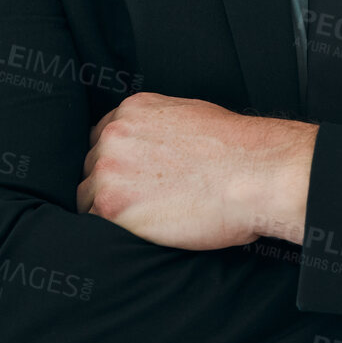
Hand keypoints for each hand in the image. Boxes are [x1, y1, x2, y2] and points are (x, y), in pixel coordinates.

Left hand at [76, 91, 316, 249]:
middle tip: (143, 201)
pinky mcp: (112, 207)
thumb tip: (154, 145)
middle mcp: (114, 134)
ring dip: (110, 210)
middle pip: (92, 166)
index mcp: (133, 110)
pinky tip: (142, 232)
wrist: (253, 174)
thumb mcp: (192, 115)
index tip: (133, 177)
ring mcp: (109, 169)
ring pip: (88, 197)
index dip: (118, 161)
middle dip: (112, 184)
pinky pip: (95, 225)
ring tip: (145, 219)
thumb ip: (159, 126)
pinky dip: (113, 232)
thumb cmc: (237, 150)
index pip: (104, 137)